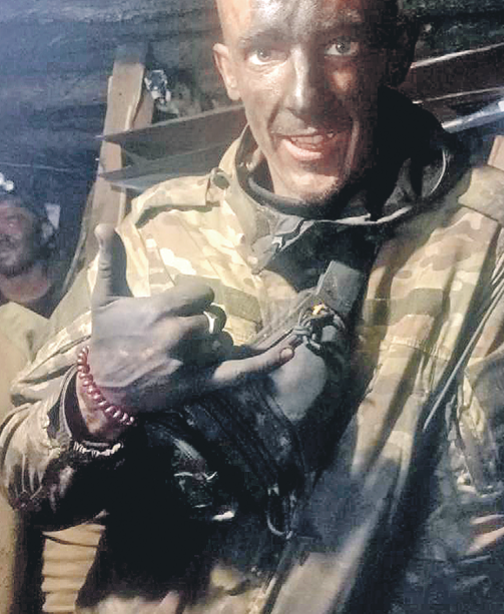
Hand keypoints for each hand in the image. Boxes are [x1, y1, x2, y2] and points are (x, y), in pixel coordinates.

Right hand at [80, 224, 291, 417]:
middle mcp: (178, 335)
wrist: (102, 388)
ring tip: (183, 351)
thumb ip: (110, 261)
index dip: (193, 299)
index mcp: (160, 311)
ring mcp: (191, 361)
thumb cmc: (107, 339)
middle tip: (173, 334)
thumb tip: (105, 224)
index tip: (178, 305)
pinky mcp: (199, 384)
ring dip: (211, 344)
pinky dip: (266, 362)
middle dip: (198, 322)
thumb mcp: (104, 298)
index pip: (203, 294)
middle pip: (212, 318)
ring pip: (222, 342)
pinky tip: (291, 351)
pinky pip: (240, 372)